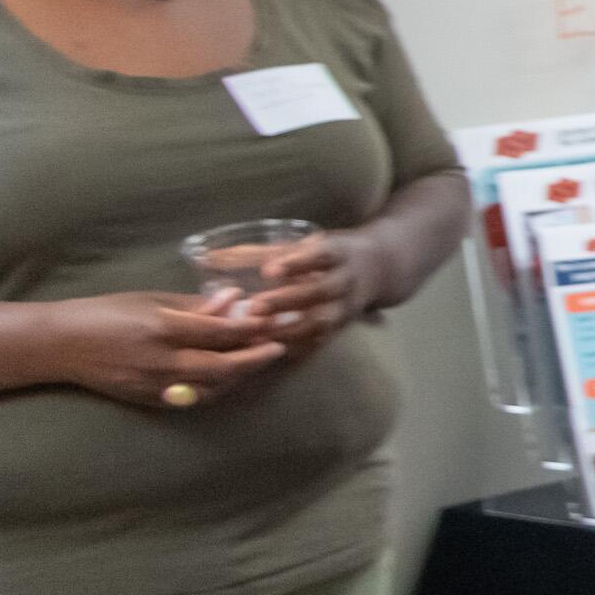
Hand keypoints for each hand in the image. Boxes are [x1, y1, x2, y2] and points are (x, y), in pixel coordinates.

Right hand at [42, 293, 286, 409]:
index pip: (219, 332)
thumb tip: (234, 299)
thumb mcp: (150, 300)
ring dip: (240, 375)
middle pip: (222, 365)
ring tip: (260, 360)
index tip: (273, 320)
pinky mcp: (149, 400)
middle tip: (280, 347)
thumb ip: (194, 304)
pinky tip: (231, 378)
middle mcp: (161, 361)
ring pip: (212, 387)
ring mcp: (155, 385)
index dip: (251, 327)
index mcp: (162, 328)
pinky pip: (194, 399)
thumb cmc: (107, 313)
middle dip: (256, 357)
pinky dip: (217, 389)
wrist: (61, 345)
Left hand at [227, 232, 372, 353]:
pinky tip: (270, 351)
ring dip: (290, 330)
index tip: (268, 271)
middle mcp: (346, 281)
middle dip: (288, 301)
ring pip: (323, 321)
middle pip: (321, 291)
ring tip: (257, 335)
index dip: (296, 263)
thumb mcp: (307, 243)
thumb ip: (264, 251)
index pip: (321, 255)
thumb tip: (212, 257)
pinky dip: (296, 347)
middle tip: (254, 307)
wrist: (382, 269)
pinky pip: (320, 341)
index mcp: (338, 253)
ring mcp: (347, 307)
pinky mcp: (342, 327)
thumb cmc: (330, 254)